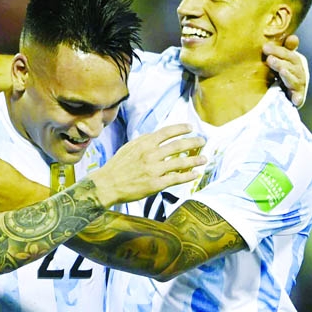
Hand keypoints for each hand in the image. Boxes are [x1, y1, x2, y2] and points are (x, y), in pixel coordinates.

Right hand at [88, 123, 205, 206]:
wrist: (107, 184)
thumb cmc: (117, 166)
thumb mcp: (129, 147)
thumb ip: (143, 141)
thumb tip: (156, 135)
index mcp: (144, 143)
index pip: (167, 132)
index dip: (181, 128)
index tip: (191, 128)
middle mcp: (151, 154)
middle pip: (178, 145)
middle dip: (193, 142)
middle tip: (202, 141)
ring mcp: (154, 169)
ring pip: (181, 162)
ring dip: (195, 159)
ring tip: (204, 159)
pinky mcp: (156, 184)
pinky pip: (176, 178)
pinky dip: (188, 176)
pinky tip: (195, 174)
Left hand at [264, 34, 308, 108]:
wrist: (284, 98)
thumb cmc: (280, 75)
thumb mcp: (281, 61)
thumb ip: (283, 50)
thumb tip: (292, 37)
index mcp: (296, 61)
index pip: (289, 54)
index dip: (278, 50)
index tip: (265, 47)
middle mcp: (300, 72)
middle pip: (292, 65)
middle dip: (280, 61)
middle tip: (269, 59)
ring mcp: (300, 85)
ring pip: (295, 79)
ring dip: (288, 75)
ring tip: (281, 71)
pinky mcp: (299, 99)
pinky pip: (299, 97)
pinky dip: (298, 97)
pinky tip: (295, 99)